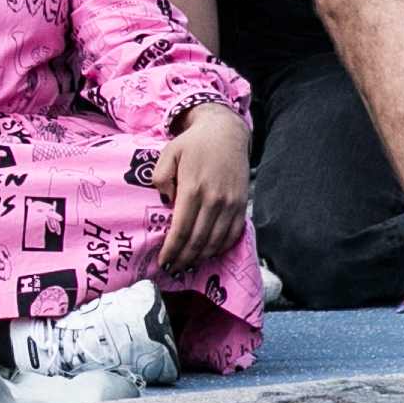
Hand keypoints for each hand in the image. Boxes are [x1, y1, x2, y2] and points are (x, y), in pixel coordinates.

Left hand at [153, 105, 250, 274]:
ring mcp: (231, 204)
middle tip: (173, 269)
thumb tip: (167, 203)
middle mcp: (214, 200)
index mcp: (193, 189)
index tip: (163, 262)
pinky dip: (221, 247)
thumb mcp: (168, 154)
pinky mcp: (242, 204)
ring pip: (216, 241)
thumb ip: (161, 178)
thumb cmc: (192, 144)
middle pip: (198, 240)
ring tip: (188, 265)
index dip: (172, 249)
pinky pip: (233, 234)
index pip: (181, 229)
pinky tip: (209, 252)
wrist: (226, 133)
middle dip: (184, 259)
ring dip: (202, 257)